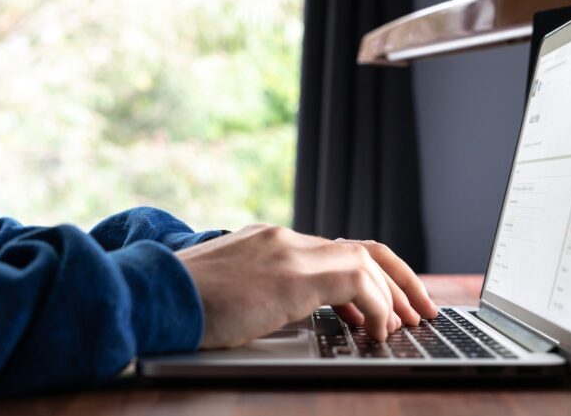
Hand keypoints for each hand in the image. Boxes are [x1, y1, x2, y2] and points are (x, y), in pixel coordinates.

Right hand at [176, 224, 437, 348]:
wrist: (149, 296)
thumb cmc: (180, 303)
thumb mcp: (230, 289)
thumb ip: (264, 289)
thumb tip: (294, 310)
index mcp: (272, 241)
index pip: (337, 249)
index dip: (371, 276)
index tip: (386, 304)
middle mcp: (286, 238)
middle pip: (364, 248)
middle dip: (400, 279)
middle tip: (420, 309)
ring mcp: (290, 251)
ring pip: (366, 262)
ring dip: (394, 295)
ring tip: (408, 323)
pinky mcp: (293, 273)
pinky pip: (357, 280)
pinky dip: (376, 306)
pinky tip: (377, 331)